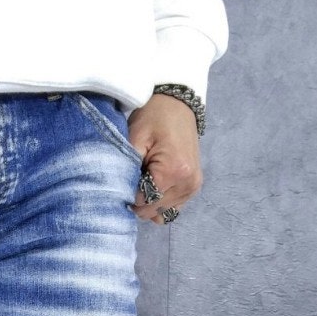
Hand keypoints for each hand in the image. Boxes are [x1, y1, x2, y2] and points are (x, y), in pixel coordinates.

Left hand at [128, 93, 201, 224]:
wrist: (177, 104)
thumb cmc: (153, 117)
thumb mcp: (135, 138)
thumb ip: (128, 170)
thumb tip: (124, 196)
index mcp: (174, 171)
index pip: (143, 201)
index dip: (128, 194)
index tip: (123, 180)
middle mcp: (188, 183)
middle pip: (153, 209)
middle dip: (138, 199)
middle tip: (132, 177)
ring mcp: (193, 187)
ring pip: (162, 211)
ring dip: (149, 201)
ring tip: (144, 178)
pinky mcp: (194, 186)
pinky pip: (173, 206)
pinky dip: (160, 201)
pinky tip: (153, 186)